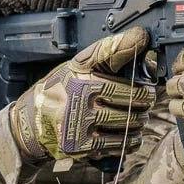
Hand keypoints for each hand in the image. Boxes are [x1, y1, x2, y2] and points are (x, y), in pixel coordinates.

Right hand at [10, 27, 154, 162]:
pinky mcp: (81, 146)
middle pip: (130, 101)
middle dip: (144, 102)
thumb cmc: (62, 89)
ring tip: (140, 117)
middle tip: (147, 101)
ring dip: (139, 121)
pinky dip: (130, 140)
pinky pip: (117, 145)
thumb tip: (141, 38)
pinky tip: (132, 135)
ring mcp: (80, 124)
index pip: (121, 72)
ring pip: (127, 123)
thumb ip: (109, 52)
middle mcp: (80, 99)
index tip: (150, 79)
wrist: (32, 123)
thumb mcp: (78, 65)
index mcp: (81, 76)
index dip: (141, 76)